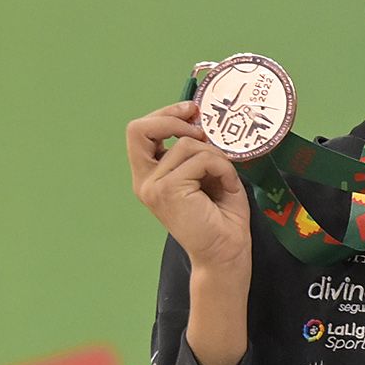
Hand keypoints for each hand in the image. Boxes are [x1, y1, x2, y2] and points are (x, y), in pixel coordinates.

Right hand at [130, 95, 255, 364]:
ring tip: (225, 178)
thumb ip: (200, 151)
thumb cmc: (222, 218)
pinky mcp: (167, 190)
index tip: (193, 110)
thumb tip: (204, 121)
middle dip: (171, 118)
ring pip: (185, 145)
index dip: (165, 114)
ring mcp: (152, 185)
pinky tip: (226, 187)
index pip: (140, 131)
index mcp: (151, 174)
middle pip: (138, 129)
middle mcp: (145, 180)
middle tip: (200, 126)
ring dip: (216, 156)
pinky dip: (221, 168)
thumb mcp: (211, 175)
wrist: (226, 253)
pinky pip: (200, 159)